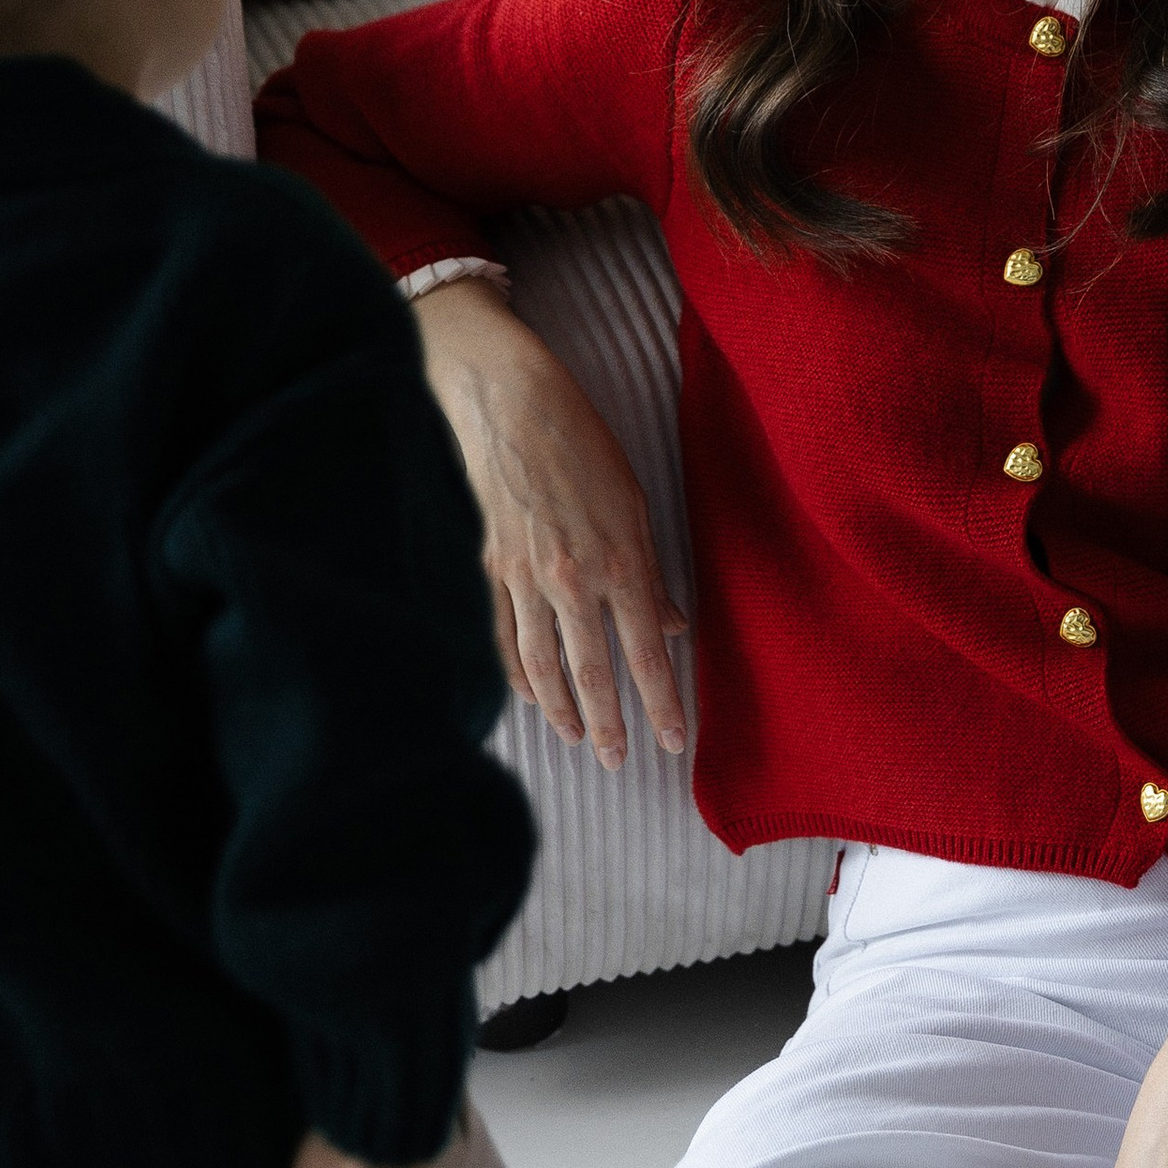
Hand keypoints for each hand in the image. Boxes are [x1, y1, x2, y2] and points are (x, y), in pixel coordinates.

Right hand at [414, 276, 689, 767]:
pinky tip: (530, 696)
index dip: (661, 702)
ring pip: (543, 665)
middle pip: (593, 673)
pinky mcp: (492, 568)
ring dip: (562, 710)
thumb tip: (669, 627)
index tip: (675, 741)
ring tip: (578, 740)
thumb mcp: (635, 503)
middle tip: (620, 762)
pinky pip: (505, 636)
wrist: (512, 405)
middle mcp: (572, 581)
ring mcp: (525, 579)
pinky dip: (518, 673)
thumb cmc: (584, 444)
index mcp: (618, 562)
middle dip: (609, 725)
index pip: (644, 653)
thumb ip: (651, 575)